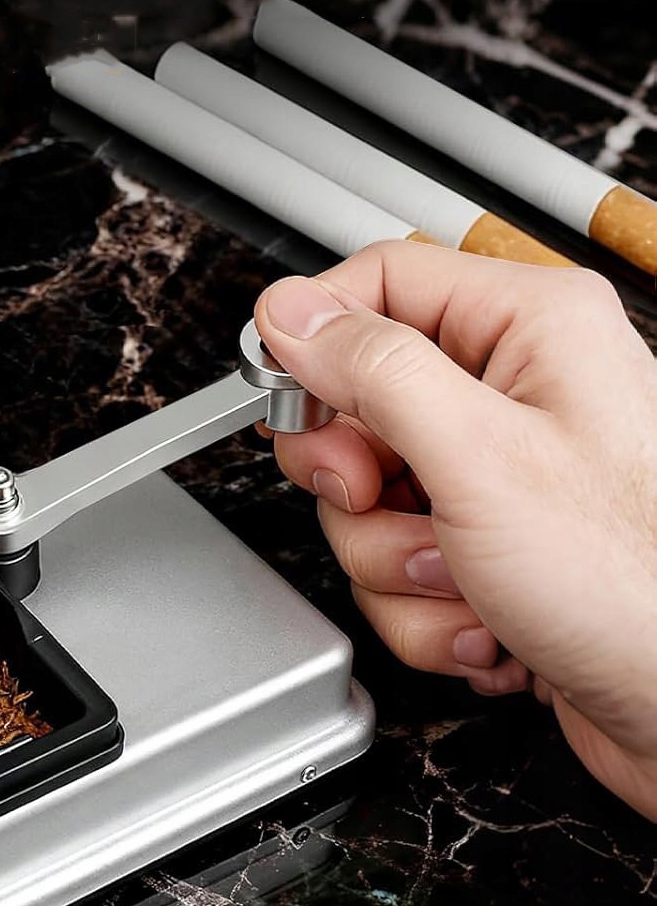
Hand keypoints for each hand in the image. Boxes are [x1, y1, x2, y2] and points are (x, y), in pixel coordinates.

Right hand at [255, 241, 656, 819]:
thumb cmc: (634, 583)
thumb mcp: (478, 456)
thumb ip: (375, 370)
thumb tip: (293, 314)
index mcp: (532, 329)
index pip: (380, 283)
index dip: (317, 340)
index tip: (284, 396)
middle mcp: (518, 391)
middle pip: (359, 403)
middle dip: (357, 482)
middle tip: (380, 501)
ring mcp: (501, 475)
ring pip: (370, 497)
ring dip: (397, 561)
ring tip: (466, 580)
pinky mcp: (488, 546)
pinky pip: (399, 560)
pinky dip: (425, 607)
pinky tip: (487, 622)